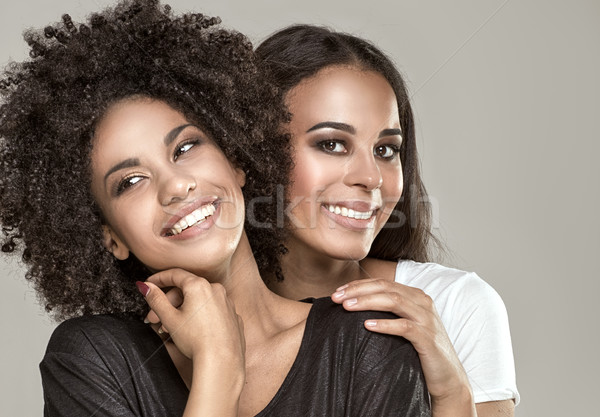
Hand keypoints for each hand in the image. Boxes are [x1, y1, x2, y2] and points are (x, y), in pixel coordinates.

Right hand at [138, 269, 244, 363]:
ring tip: (170, 329)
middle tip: (154, 318)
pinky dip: (200, 316)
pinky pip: (213, 311)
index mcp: (200, 286)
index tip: (150, 283)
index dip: (159, 278)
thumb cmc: (196, 340)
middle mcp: (216, 290)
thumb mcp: (170, 318)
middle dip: (168, 303)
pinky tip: (191, 330)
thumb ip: (155, 299)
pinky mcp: (233, 317)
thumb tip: (145, 286)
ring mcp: (227, 303)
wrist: (221, 361)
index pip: (175, 274)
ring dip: (183, 311)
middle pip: (187, 290)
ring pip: (200, 301)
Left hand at [331, 278, 473, 409]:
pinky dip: (384, 324)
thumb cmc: (419, 350)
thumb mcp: (404, 325)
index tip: (337, 292)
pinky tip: (367, 325)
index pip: (382, 283)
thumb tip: (353, 305)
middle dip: (358, 290)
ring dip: (367, 302)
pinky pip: (404, 326)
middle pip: (386, 288)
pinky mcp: (428, 338)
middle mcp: (422, 302)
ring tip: (347, 307)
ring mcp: (426, 319)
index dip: (358, 284)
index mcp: (415, 296)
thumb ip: (386, 312)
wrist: (447, 377)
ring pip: (394, 301)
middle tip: (336, 298)